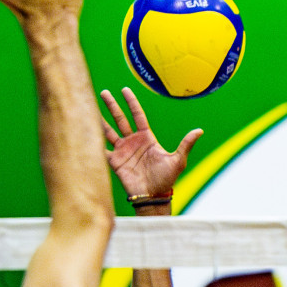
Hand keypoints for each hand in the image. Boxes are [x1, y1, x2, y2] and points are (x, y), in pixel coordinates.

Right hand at [101, 88, 201, 203]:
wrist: (153, 196)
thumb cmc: (166, 179)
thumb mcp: (178, 160)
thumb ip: (186, 144)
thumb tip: (200, 130)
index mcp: (146, 137)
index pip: (137, 115)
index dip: (131, 102)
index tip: (125, 89)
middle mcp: (133, 141)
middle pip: (120, 119)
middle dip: (112, 106)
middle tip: (104, 92)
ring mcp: (122, 151)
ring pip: (109, 131)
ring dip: (100, 120)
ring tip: (90, 108)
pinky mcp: (115, 162)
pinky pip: (102, 149)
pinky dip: (94, 142)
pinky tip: (86, 132)